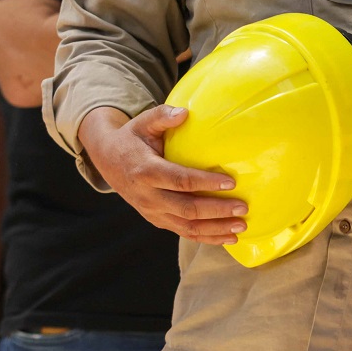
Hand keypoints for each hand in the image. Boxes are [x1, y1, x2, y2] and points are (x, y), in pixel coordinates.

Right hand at [79, 105, 246, 241]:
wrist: (108, 161)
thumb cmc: (132, 138)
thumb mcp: (142, 122)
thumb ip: (162, 116)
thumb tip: (185, 112)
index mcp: (146, 171)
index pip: (179, 181)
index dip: (205, 183)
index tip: (231, 182)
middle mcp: (149, 196)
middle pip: (186, 209)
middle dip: (217, 211)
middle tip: (243, 208)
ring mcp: (152, 212)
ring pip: (186, 227)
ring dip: (215, 229)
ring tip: (241, 227)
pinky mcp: (157, 220)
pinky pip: (183, 232)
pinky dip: (205, 238)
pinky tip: (226, 238)